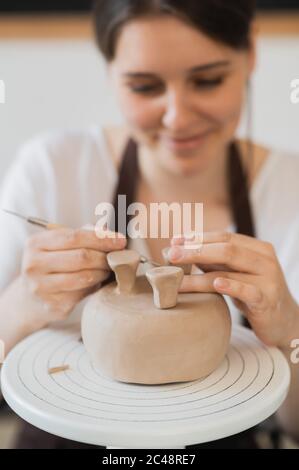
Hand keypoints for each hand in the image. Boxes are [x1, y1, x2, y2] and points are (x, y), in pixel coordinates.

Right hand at [21, 227, 125, 323]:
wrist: (32, 298)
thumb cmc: (53, 265)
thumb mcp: (60, 246)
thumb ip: (84, 236)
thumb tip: (112, 235)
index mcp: (35, 243)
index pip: (74, 236)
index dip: (101, 238)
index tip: (120, 241)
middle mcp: (34, 265)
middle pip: (81, 257)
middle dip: (104, 256)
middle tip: (117, 257)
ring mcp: (40, 287)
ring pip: (84, 277)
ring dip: (102, 272)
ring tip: (107, 269)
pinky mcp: (51, 305)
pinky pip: (82, 293)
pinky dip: (94, 286)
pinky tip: (96, 282)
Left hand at [169, 231, 298, 348]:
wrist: (283, 321)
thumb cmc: (253, 293)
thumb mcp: (236, 273)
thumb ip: (215, 261)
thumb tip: (180, 248)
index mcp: (258, 248)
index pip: (224, 237)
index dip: (198, 238)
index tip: (175, 241)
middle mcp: (265, 260)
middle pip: (226, 249)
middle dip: (195, 251)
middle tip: (171, 256)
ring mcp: (268, 279)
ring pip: (229, 271)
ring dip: (199, 275)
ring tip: (177, 280)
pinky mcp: (267, 300)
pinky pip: (247, 291)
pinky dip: (230, 287)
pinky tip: (216, 284)